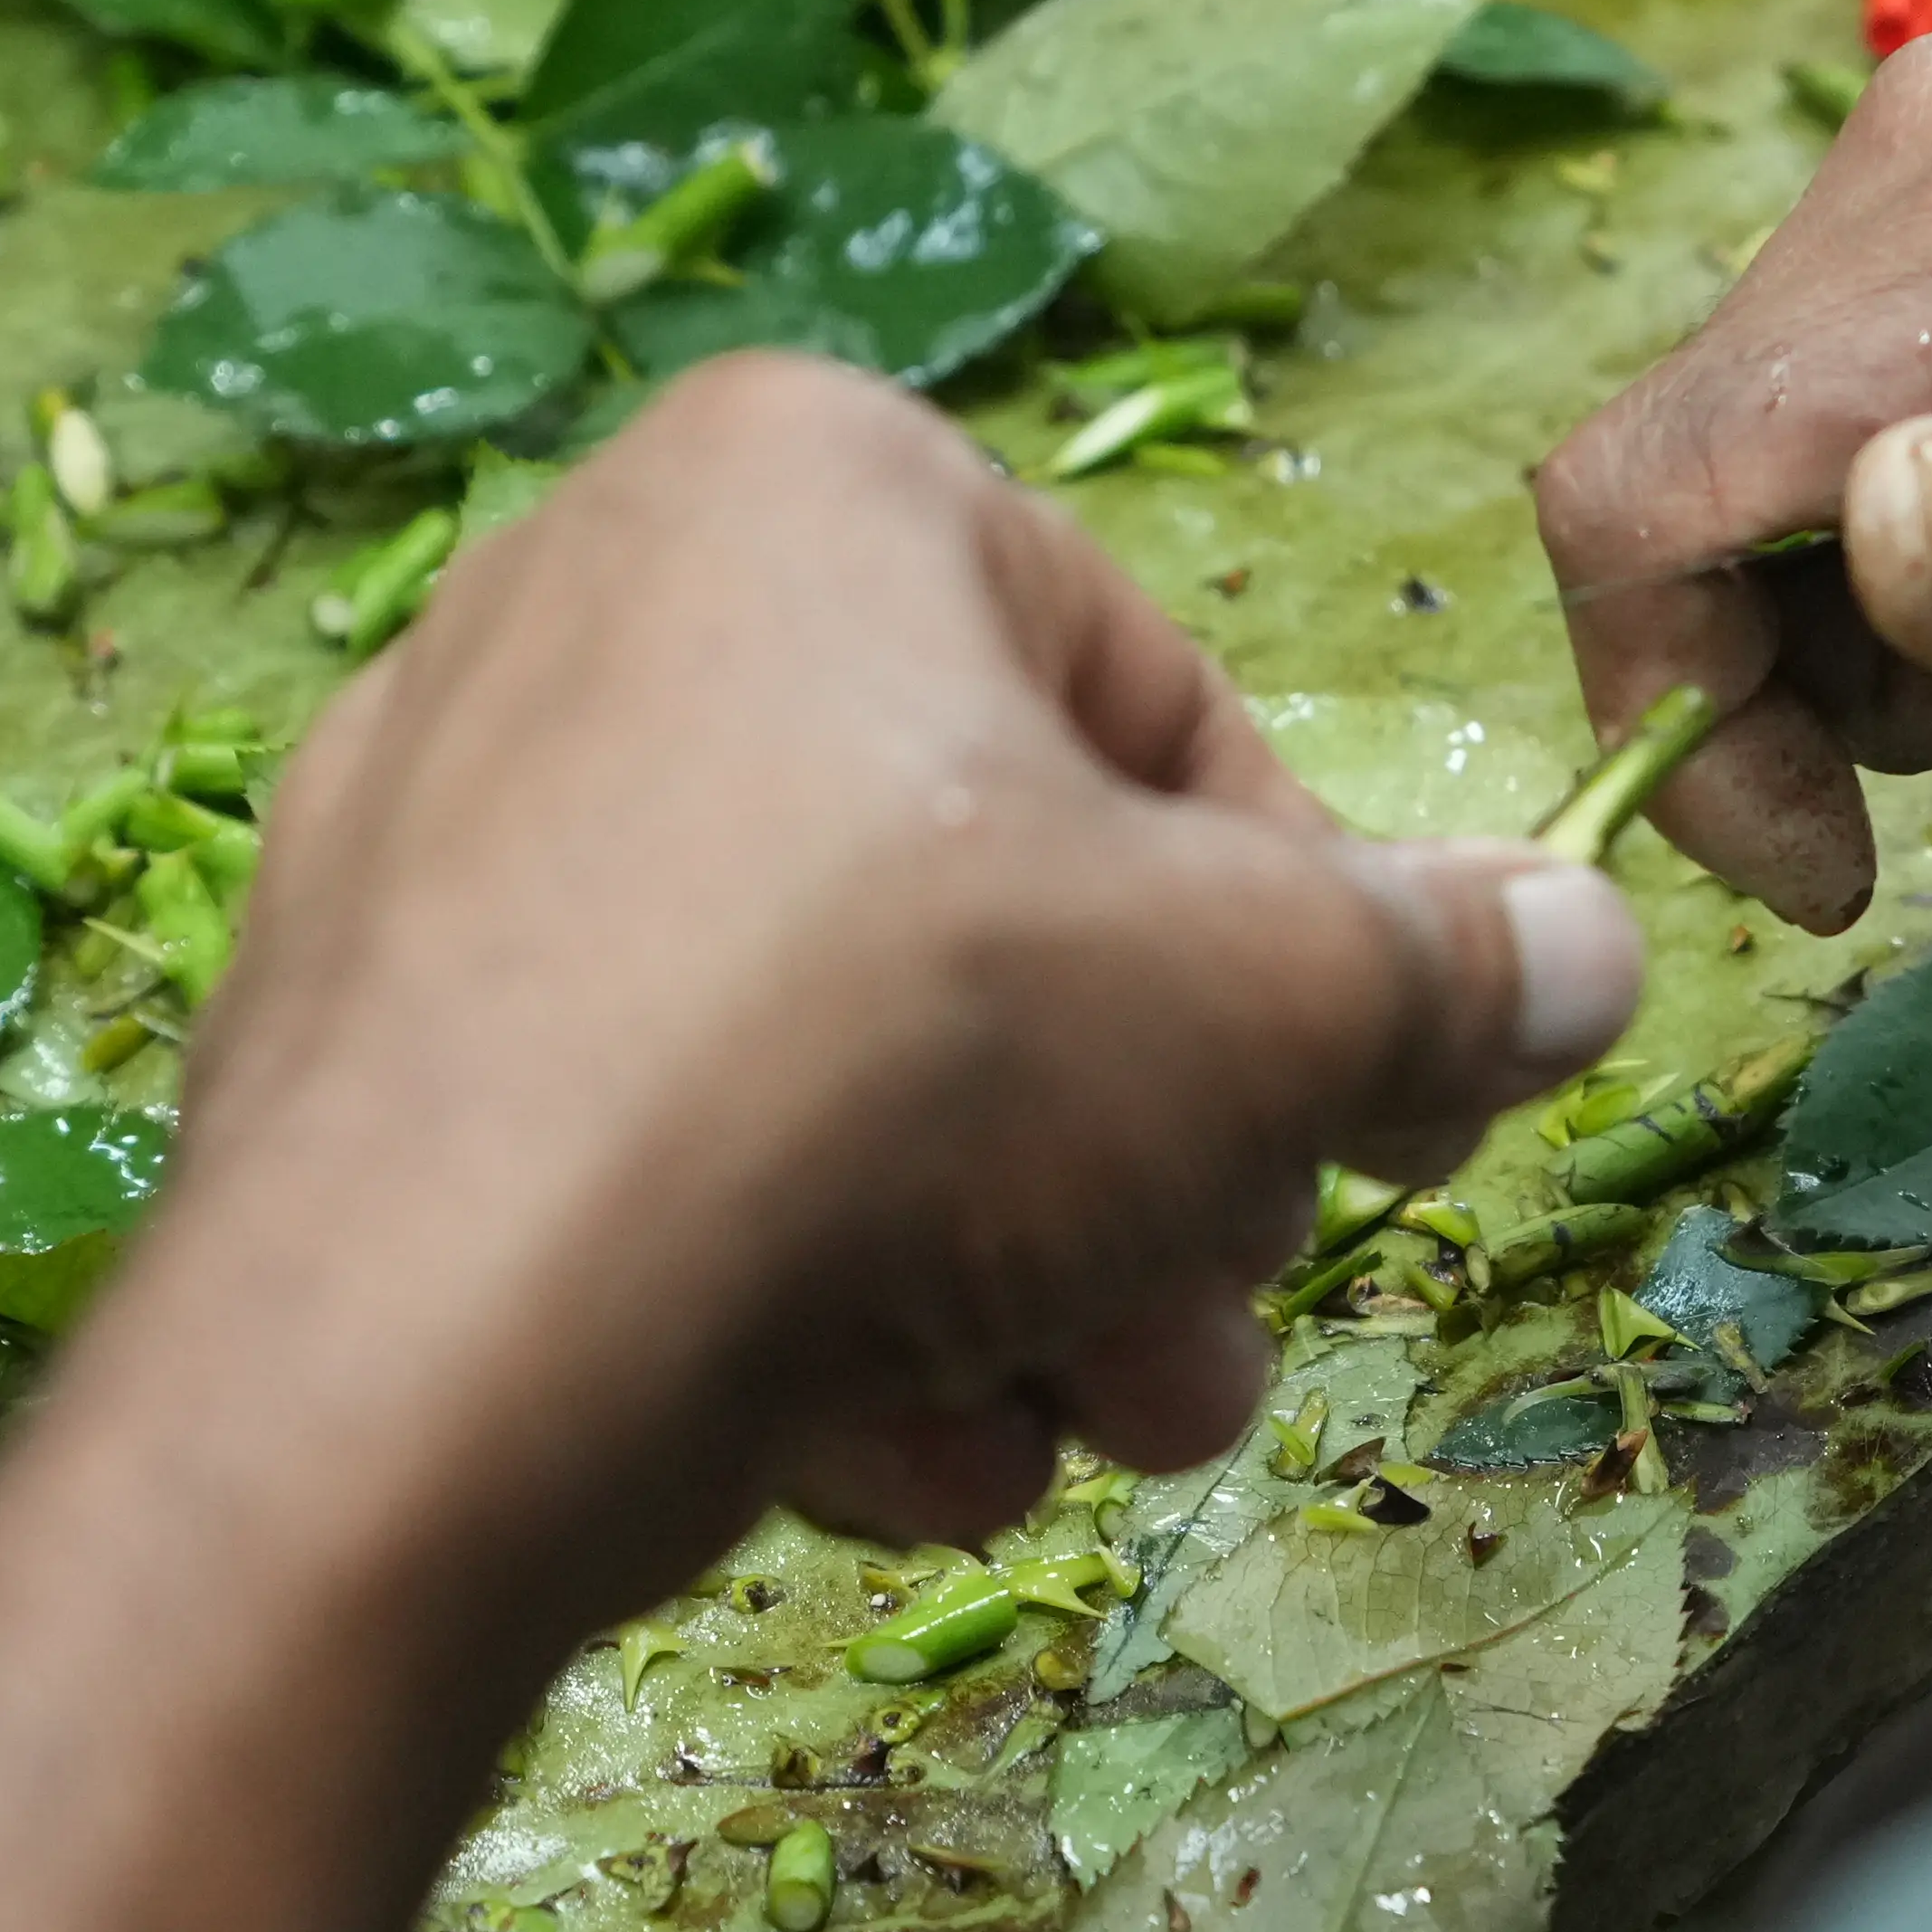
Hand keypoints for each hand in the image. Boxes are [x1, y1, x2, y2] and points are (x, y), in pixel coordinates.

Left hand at [162, 355, 1646, 1591]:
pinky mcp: (346, 1053)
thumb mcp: (1266, 1012)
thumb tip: (1585, 946)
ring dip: (1002, 1272)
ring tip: (1066, 1432)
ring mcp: (434, 832)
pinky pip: (644, 1148)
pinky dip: (778, 1297)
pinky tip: (860, 1448)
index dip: (1313, 955)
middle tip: (1211, 1347)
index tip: (1375, 1134)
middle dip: (1148, 1168)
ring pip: (830, 1060)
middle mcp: (593, 600)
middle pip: (994, 913)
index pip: (1161, 712)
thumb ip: (1449, 975)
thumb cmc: (891, 1072)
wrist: (423, 1363)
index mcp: (811, 483)